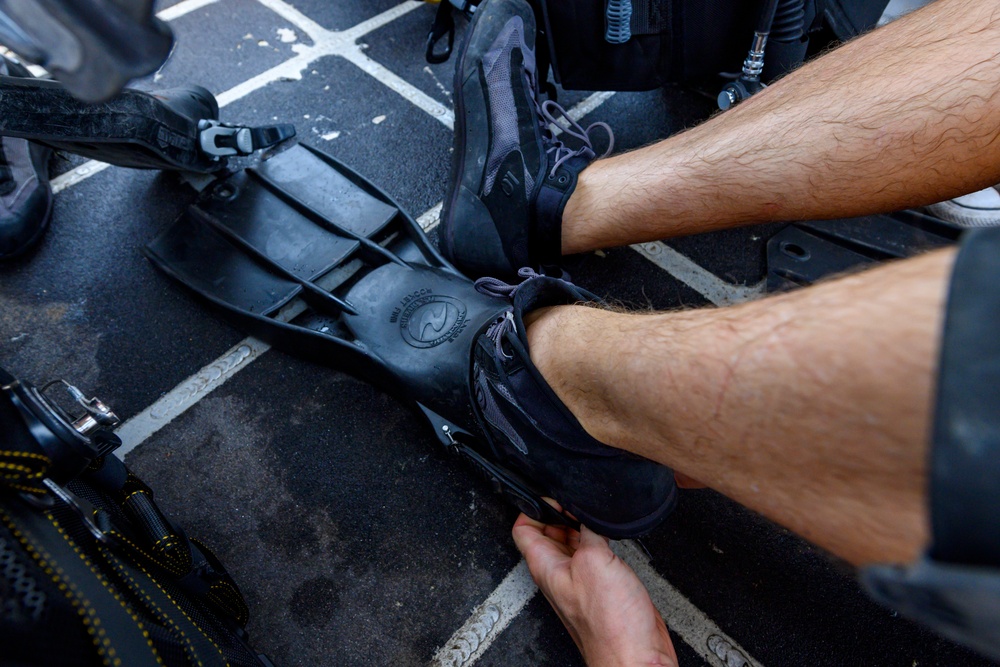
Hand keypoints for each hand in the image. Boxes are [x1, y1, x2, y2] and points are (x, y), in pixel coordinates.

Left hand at [512, 509, 677, 666]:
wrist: (635, 657)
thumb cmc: (611, 627)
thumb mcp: (595, 561)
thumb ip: (587, 530)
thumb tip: (586, 511)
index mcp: (545, 567)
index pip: (523, 528)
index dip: (535, 506)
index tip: (554, 497)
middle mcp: (559, 573)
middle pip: (549, 531)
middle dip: (563, 512)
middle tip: (580, 506)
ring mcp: (580, 579)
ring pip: (573, 542)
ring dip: (582, 526)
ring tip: (596, 520)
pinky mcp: (602, 585)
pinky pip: (594, 554)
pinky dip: (600, 541)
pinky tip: (613, 538)